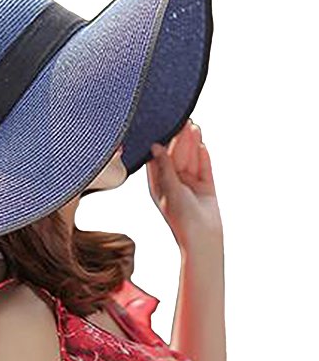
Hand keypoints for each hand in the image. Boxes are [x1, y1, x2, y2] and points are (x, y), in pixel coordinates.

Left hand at [146, 119, 222, 252]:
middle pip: (176, 156)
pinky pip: (204, 168)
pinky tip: (202, 143)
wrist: (203, 239)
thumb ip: (164, 167)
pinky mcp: (205, 187)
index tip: (162, 125)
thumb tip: (155, 146)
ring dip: (192, 144)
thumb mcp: (169, 190)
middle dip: (179, 139)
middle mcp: (173, 183)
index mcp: (159, 184)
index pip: (158, 159)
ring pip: (191, 159)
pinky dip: (203, 156)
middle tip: (183, 121)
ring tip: (194, 126)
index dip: (161, 142)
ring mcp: (190, 185)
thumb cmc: (180, 218)